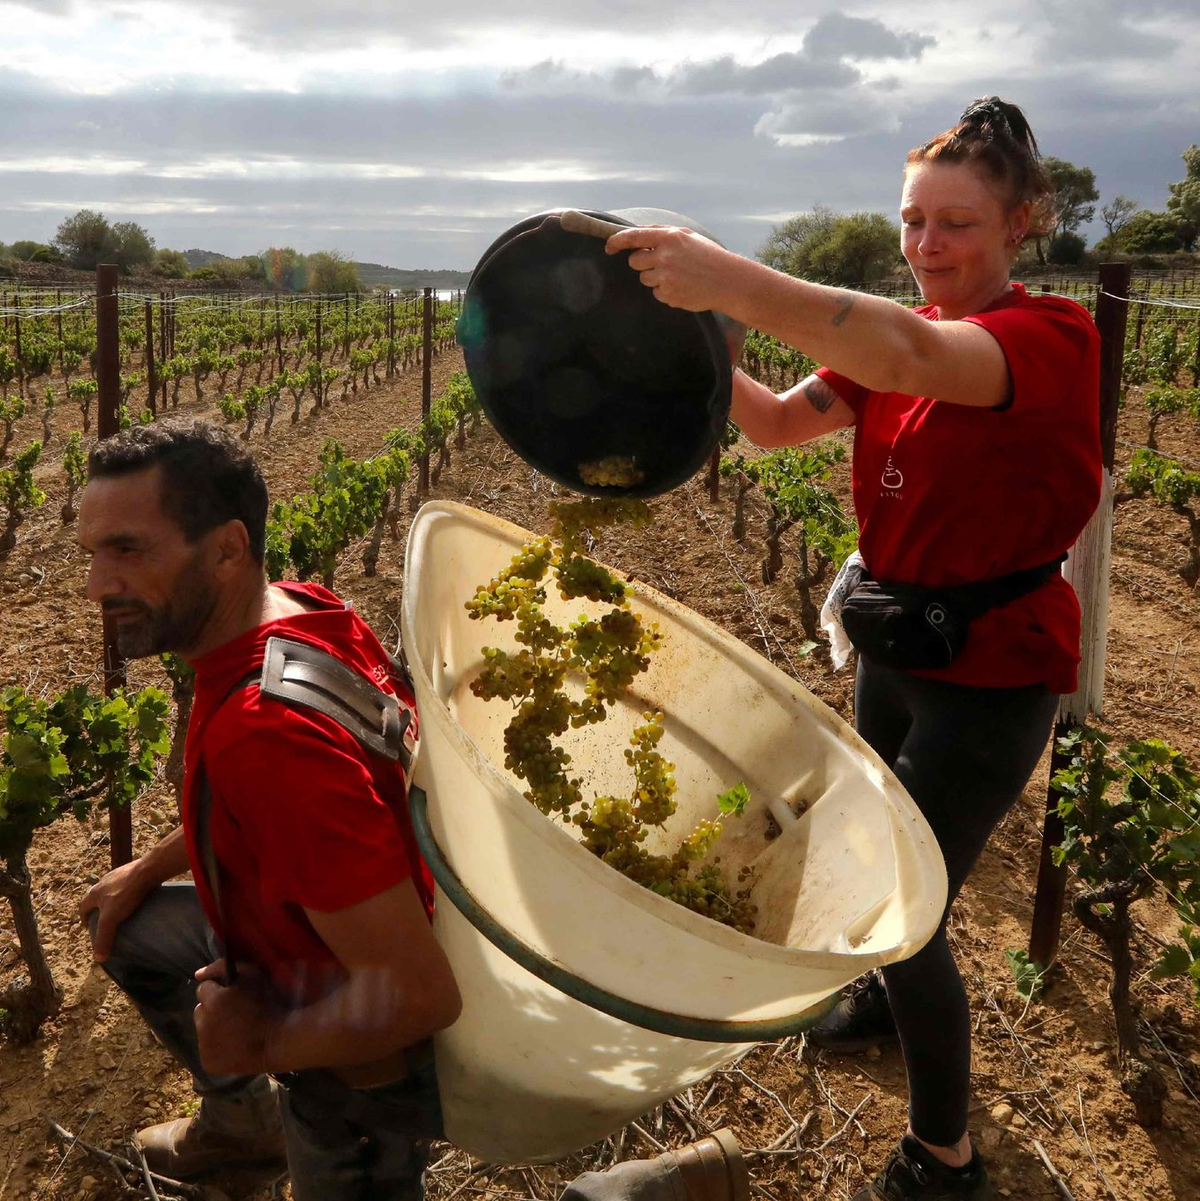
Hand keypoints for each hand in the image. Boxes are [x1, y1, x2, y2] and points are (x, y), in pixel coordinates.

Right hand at [78, 860, 154, 962]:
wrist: (148, 870)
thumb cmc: (126, 893)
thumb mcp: (111, 919)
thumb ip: (104, 937)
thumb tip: (98, 958)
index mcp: (95, 892)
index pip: (83, 907)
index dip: (83, 918)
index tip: (88, 927)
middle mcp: (103, 882)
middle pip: (96, 897)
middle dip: (98, 909)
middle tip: (104, 919)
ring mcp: (118, 875)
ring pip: (111, 890)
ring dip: (112, 900)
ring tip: (120, 910)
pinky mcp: (133, 872)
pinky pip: (126, 884)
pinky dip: (127, 893)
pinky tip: (136, 899)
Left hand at [194, 960, 279, 1076]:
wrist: (279, 1041)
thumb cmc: (268, 1003)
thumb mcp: (252, 975)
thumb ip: (221, 967)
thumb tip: (198, 974)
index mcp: (214, 1000)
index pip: (203, 989)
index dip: (218, 990)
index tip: (232, 995)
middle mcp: (204, 1023)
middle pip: (200, 1010)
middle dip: (213, 1009)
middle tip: (234, 1012)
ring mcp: (204, 1046)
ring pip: (203, 1029)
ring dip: (214, 1026)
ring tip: (236, 1029)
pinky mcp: (207, 1062)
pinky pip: (207, 1049)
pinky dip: (216, 1046)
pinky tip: (234, 1044)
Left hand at [605, 224, 733, 312]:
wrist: (728, 281)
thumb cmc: (708, 256)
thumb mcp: (688, 235)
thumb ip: (662, 232)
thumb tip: (639, 232)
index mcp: (668, 238)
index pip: (633, 237)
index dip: (616, 242)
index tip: (608, 247)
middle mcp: (664, 256)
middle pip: (634, 261)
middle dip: (642, 263)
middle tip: (660, 263)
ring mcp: (665, 277)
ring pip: (644, 279)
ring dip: (655, 277)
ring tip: (677, 275)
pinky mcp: (668, 295)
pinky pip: (656, 293)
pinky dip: (665, 291)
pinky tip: (682, 286)